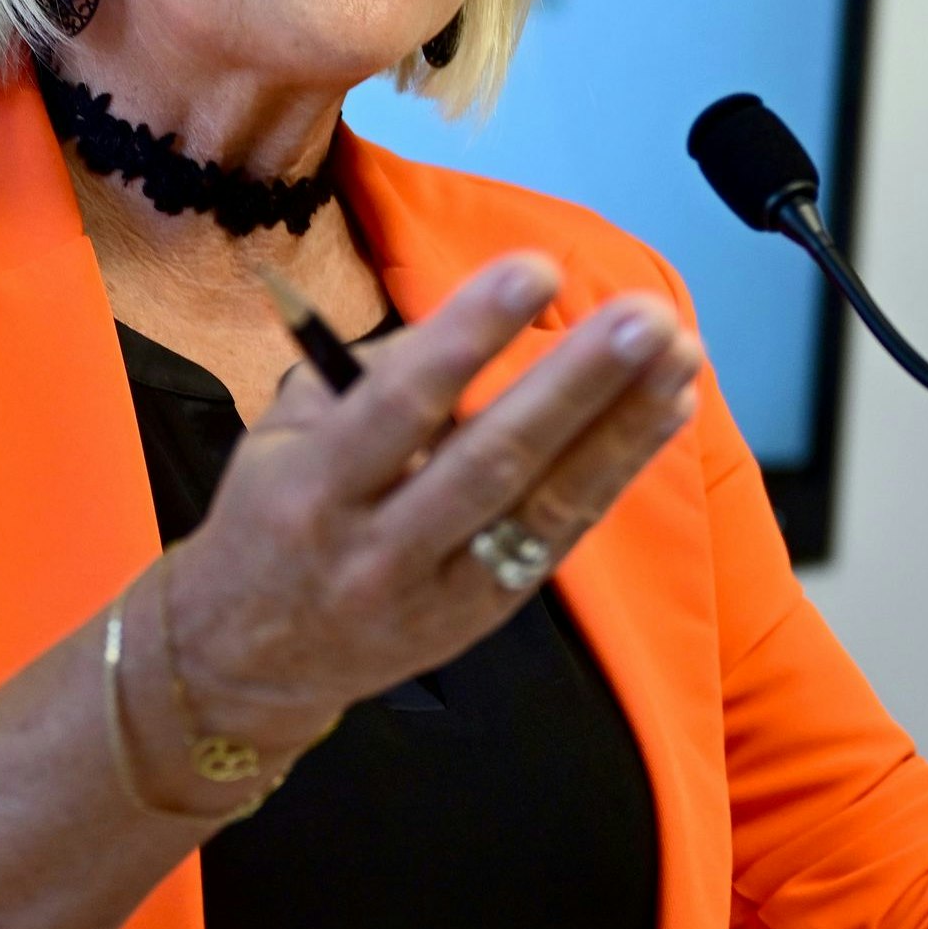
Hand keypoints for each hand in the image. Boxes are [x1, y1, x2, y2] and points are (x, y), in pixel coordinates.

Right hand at [156, 254, 704, 763]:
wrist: (247, 659)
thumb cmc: (274, 516)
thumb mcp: (284, 436)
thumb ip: (370, 377)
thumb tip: (475, 320)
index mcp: (316, 487)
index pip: (400, 406)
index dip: (470, 338)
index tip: (535, 270)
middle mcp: (380, 548)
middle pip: (493, 462)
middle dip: (577, 385)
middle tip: (644, 319)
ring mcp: (440, 590)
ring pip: (544, 505)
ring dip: (621, 425)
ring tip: (679, 355)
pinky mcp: (486, 613)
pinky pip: (561, 534)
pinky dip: (617, 467)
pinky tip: (666, 408)